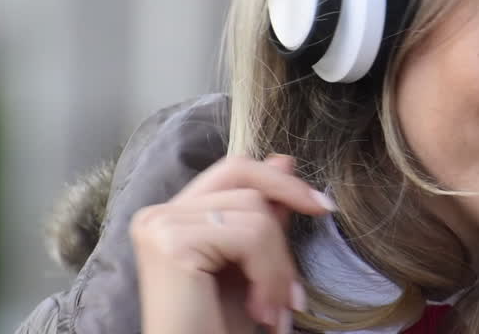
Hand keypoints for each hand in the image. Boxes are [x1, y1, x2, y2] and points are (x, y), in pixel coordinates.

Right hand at [130, 154, 335, 333]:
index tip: (322, 205)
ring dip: (278, 268)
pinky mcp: (171, 243)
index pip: (234, 170)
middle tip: (295, 287)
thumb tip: (283, 161)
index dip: (280, 180)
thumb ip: (262, 217)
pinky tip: (260, 311)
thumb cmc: (216, 327)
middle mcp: (157, 214)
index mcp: (171, 216)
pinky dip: (269, 277)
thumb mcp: (250, 266)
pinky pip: (249, 237)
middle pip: (247, 183)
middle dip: (283, 232)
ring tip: (273, 311)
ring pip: (255, 214)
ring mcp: (160, 225)